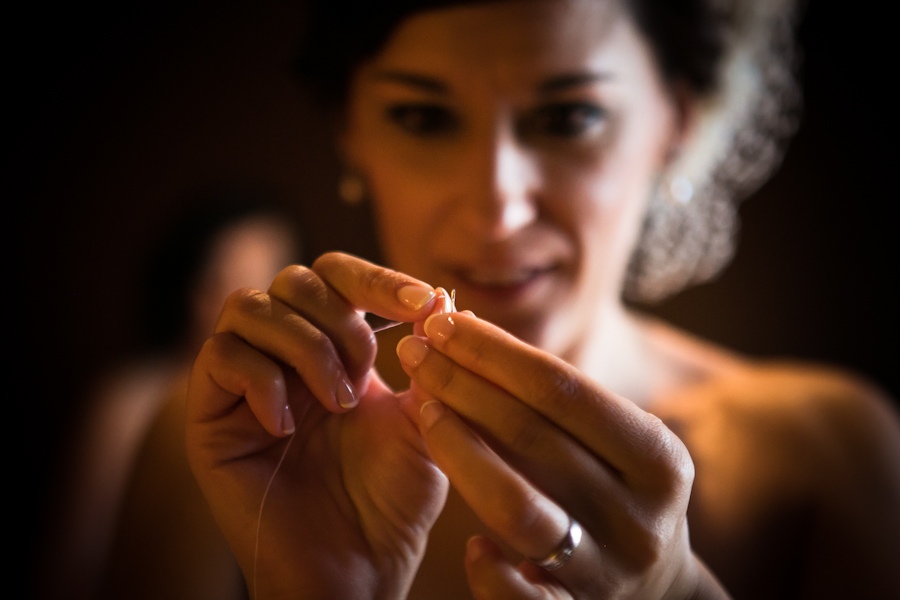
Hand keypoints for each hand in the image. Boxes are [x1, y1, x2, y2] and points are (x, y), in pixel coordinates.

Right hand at [185, 252, 450, 598]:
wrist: (355, 570)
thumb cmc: (392, 503)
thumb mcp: (424, 422)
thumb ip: (431, 360)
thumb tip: (445, 296)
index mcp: (335, 350)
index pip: (341, 277)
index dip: (378, 279)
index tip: (424, 302)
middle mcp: (285, 356)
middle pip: (293, 278)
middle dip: (339, 318)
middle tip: (364, 374)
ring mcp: (243, 383)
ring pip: (249, 306)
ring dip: (303, 347)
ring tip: (335, 403)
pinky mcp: (209, 417)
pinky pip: (218, 356)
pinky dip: (261, 379)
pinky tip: (288, 426)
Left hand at [396, 311, 728, 598]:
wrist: (659, 590)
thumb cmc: (616, 488)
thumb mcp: (612, 441)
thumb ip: (550, 394)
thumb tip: (460, 324)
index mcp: (658, 458)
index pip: (562, 389)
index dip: (494, 352)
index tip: (442, 322)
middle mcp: (640, 515)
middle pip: (532, 436)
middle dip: (462, 385)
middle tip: (413, 352)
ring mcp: (608, 570)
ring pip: (518, 509)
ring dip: (460, 453)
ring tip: (421, 411)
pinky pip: (520, 597)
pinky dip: (490, 569)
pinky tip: (470, 543)